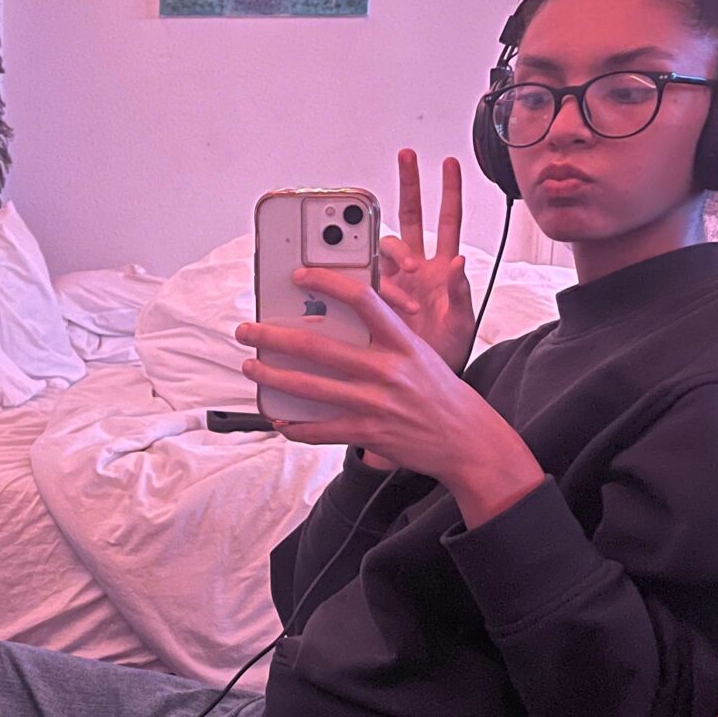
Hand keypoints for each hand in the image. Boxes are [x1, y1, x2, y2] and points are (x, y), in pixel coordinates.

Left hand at [236, 267, 543, 527]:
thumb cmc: (441, 392)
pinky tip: (278, 417)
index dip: (328, 283)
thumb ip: (386, 336)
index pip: (364, 299)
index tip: (299, 276)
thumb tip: (343, 320)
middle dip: (273, 337)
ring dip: (273, 376)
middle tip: (248, 329)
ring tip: (251, 366)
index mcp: (403, 343)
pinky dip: (295, 425)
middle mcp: (388, 370)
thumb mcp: (422, 353)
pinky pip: (321, 429)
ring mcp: (377, 404)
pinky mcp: (369, 433)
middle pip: (319, 347)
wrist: (469, 440)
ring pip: (310, 388)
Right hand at [378, 151, 476, 371]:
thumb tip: (460, 262)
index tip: (448, 163)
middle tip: (407, 156)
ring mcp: (391, 282)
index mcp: (441, 270)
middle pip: (410, 217)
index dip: (449, 192)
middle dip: (410, 184)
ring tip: (404, 267)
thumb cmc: (444, 355)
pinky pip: (364, 281)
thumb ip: (460, 294)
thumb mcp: (460, 325)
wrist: (417, 386)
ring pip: (381, 246)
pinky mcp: (370, 299)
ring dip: (388, 249)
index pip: (447, 222)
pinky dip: (370, 287)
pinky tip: (383, 301)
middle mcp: (415, 269)